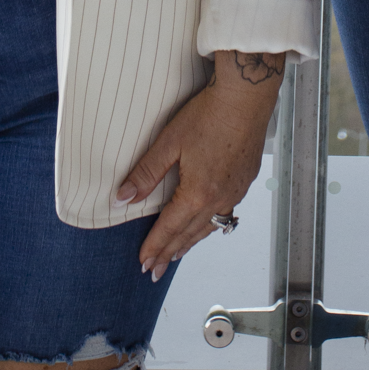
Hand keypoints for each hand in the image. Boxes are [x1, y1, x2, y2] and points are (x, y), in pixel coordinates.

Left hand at [116, 51, 285, 281]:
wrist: (246, 98)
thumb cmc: (208, 115)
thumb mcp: (169, 142)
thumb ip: (146, 173)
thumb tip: (122, 198)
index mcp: (197, 194)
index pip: (169, 228)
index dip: (154, 246)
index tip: (143, 263)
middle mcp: (218, 200)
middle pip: (189, 234)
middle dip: (169, 253)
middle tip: (155, 271)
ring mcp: (235, 192)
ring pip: (209, 228)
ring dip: (190, 243)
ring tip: (176, 255)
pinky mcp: (244, 181)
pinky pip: (224, 215)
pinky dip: (210, 227)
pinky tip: (207, 225)